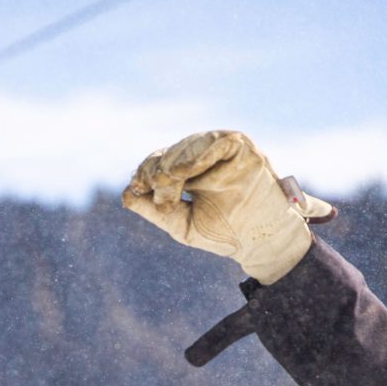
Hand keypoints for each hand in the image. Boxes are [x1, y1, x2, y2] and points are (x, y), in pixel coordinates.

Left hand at [122, 131, 334, 283]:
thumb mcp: (183, 225)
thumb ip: (156, 211)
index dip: (146, 172)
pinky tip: (183, 171)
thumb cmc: (225, 233)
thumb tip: (125, 196)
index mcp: (191, 170)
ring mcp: (225, 149)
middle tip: (152, 189)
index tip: (136, 187)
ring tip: (166, 180)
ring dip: (174, 164)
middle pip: (172, 152)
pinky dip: (198, 153)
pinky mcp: (242, 147)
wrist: (260, 244)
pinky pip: (216, 142)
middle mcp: (207, 155)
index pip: (162, 162)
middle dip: (159, 170)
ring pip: (190, 146)